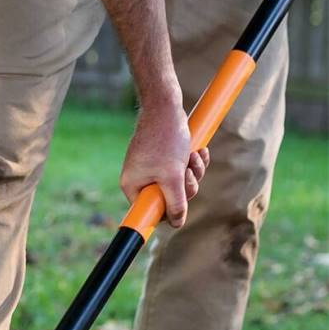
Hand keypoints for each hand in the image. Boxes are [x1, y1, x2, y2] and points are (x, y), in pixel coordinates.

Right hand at [120, 99, 209, 228]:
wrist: (165, 105)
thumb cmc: (165, 139)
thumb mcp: (173, 176)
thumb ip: (176, 202)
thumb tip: (177, 223)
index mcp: (132, 187)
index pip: (150, 212)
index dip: (167, 211)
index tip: (178, 209)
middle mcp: (139, 180)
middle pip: (168, 199)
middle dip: (186, 186)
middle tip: (188, 172)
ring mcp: (151, 169)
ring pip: (179, 184)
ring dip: (193, 172)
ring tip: (193, 155)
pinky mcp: (163, 158)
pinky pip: (181, 170)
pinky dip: (192, 162)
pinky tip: (197, 151)